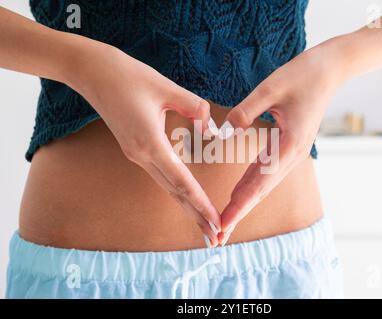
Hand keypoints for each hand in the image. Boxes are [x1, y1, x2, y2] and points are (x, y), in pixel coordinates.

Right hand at [67, 44, 220, 246]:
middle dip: (196, 215)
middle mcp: (142, 155)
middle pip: (175, 192)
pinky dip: (177, 188)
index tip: (215, 222)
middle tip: (216, 238)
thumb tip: (210, 129)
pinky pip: (161, 174)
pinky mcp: (135, 149)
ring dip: (187, 205)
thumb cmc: (129, 76)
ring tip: (205, 224)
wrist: (93, 73)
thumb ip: (195, 109)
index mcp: (150, 143)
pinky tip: (187, 196)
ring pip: (167, 186)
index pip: (182, 181)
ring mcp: (136, 154)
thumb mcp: (167, 88)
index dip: (200, 203)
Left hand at [218, 46, 342, 244]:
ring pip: (264, 184)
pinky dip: (251, 186)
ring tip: (226, 219)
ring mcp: (292, 152)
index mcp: (290, 144)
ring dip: (245, 202)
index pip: (260, 182)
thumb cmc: (302, 75)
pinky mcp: (288, 146)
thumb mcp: (270, 87)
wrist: (329, 70)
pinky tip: (239, 194)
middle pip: (261, 190)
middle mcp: (293, 154)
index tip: (224, 223)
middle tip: (219, 234)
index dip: (240, 205)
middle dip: (239, 212)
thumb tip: (223, 132)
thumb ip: (245, 110)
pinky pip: (266, 170)